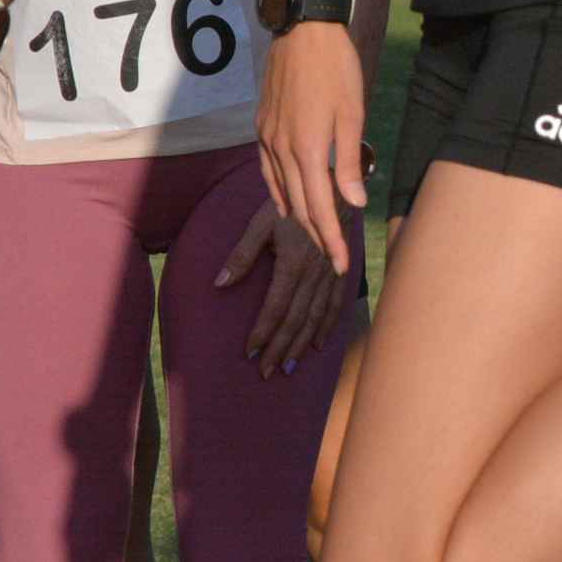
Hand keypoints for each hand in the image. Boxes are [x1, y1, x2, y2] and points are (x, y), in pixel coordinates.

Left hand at [217, 200, 351, 376]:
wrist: (332, 189)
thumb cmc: (292, 204)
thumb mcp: (261, 223)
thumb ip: (242, 254)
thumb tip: (219, 283)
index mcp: (292, 263)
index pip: (275, 307)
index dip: (262, 332)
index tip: (250, 353)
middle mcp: (314, 273)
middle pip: (296, 319)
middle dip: (280, 348)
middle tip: (266, 372)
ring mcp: (331, 274)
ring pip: (316, 317)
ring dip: (301, 344)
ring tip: (288, 367)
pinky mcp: (341, 271)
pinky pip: (336, 304)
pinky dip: (328, 326)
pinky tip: (319, 345)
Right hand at [256, 21, 367, 276]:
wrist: (302, 32)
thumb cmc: (336, 70)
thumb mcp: (353, 114)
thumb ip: (350, 161)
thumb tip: (354, 203)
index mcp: (307, 149)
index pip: (320, 208)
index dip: (331, 239)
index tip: (342, 265)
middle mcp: (281, 150)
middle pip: (299, 206)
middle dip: (316, 236)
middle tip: (331, 261)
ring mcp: (267, 139)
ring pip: (282, 192)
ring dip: (298, 218)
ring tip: (314, 239)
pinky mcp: (261, 128)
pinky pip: (268, 172)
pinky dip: (279, 194)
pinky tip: (286, 204)